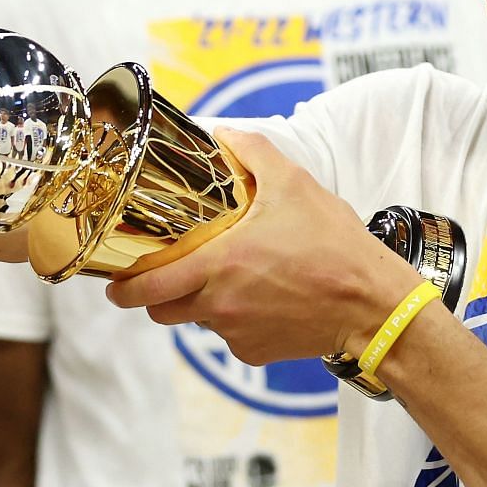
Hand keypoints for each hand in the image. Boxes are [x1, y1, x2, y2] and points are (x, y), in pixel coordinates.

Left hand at [105, 129, 422, 365]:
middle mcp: (221, 303)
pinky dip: (235, 322)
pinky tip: (260, 300)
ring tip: (220, 281)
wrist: (372, 304)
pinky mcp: (256, 353)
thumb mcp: (295, 185)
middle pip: (161, 310)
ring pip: (197, 322)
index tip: (114, 282)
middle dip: (152, 296)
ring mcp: (237, 333)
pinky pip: (231, 338)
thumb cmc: (334, 245)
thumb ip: (254, 153)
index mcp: (220, 263)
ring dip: (196, 305)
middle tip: (158, 277)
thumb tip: (224, 133)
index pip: (147, 286)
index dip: (122, 288)